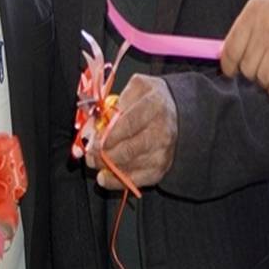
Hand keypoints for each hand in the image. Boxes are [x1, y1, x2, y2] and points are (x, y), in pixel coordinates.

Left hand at [86, 74, 176, 189]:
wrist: (179, 112)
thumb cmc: (152, 100)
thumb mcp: (138, 87)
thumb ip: (118, 98)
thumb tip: (101, 117)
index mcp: (154, 106)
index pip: (128, 124)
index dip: (108, 136)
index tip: (93, 141)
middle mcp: (161, 131)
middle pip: (128, 149)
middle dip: (103, 154)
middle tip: (89, 154)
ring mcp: (163, 152)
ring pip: (130, 166)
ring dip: (107, 167)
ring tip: (94, 162)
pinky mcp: (161, 168)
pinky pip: (137, 180)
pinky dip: (117, 181)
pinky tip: (104, 177)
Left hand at [220, 0, 268, 99]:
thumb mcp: (261, 3)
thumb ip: (244, 27)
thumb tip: (225, 52)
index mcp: (253, 14)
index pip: (231, 50)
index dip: (228, 66)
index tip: (231, 71)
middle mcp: (266, 28)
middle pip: (247, 66)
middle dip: (250, 73)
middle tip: (259, 69)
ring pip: (262, 77)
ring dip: (265, 81)